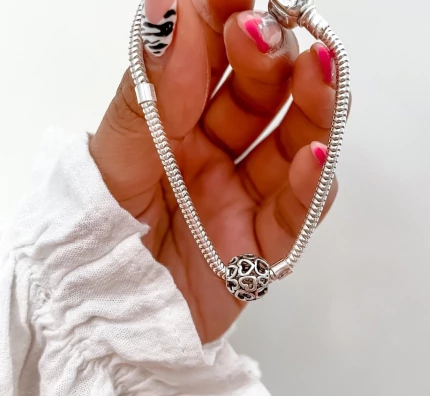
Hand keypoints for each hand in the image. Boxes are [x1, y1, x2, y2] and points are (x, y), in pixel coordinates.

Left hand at [90, 0, 338, 343]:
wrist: (107, 318)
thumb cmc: (98, 239)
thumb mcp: (112, 160)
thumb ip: (148, 94)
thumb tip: (168, 10)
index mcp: (176, 130)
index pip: (212, 65)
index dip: (227, 24)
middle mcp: (216, 158)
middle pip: (261, 102)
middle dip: (273, 61)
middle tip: (272, 30)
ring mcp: (245, 200)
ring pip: (294, 147)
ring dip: (313, 109)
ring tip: (320, 70)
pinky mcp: (263, 246)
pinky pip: (297, 212)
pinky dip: (312, 183)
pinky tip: (314, 152)